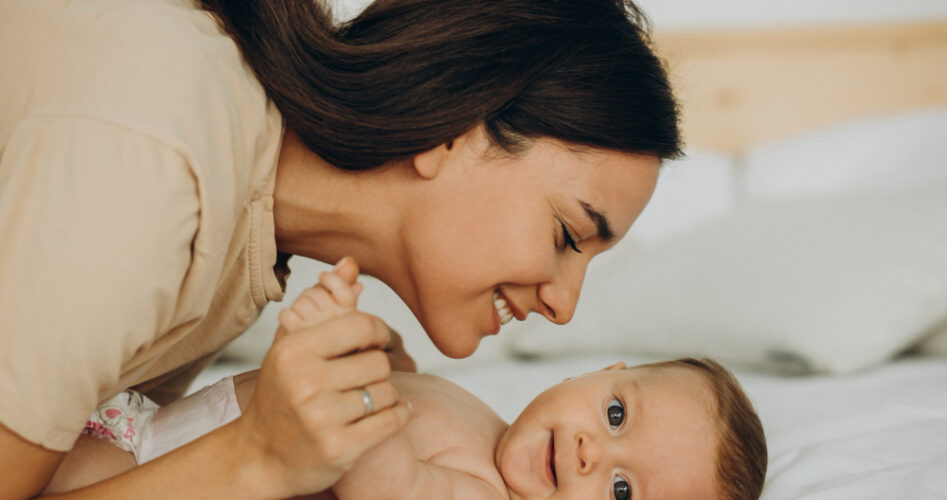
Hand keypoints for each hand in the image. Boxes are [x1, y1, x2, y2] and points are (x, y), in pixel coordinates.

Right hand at [235, 257, 410, 497]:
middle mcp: (305, 383)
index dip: (377, 332)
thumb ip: (324, 303)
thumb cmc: (280, 394)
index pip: (361, 326)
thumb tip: (350, 263)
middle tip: (364, 377)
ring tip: (366, 399)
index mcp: (294, 351)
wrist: (259, 455)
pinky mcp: (339, 449)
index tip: (374, 342)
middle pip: (378, 362)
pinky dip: (398, 416)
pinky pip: (391, 422)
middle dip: (377, 369)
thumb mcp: (293, 346)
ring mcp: (321, 418)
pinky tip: (391, 413)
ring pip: (386, 393)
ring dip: (385, 396)